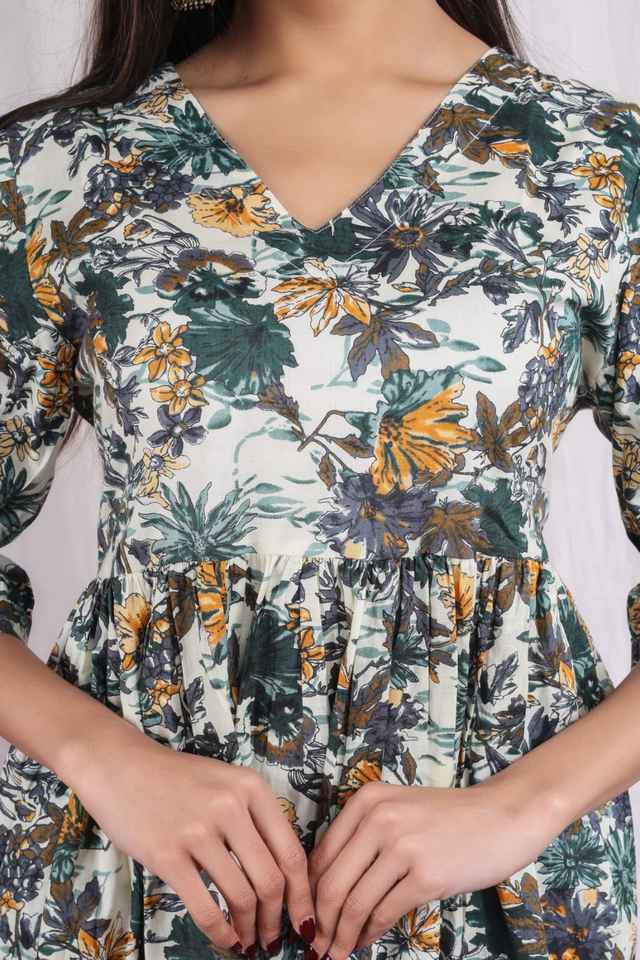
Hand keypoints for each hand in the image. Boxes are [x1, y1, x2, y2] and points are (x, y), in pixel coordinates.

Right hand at [68, 728, 314, 954]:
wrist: (120, 766)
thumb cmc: (177, 779)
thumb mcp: (226, 784)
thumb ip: (254, 820)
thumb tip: (283, 878)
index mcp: (251, 788)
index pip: (291, 851)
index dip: (303, 894)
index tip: (305, 919)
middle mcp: (230, 806)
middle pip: (271, 880)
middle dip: (277, 919)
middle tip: (274, 939)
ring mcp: (198, 830)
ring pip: (242, 896)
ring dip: (250, 930)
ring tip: (250, 942)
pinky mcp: (167, 855)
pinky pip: (205, 907)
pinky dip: (221, 933)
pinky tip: (225, 941)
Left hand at [306, 778, 563, 958]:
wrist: (501, 817)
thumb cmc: (447, 819)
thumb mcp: (397, 810)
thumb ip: (361, 838)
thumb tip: (323, 887)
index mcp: (366, 801)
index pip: (320, 856)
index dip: (307, 894)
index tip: (306, 917)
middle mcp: (379, 818)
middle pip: (330, 883)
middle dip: (319, 921)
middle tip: (315, 944)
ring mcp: (403, 846)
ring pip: (354, 903)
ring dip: (341, 936)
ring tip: (336, 952)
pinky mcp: (426, 875)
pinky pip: (384, 913)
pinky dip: (369, 934)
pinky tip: (366, 942)